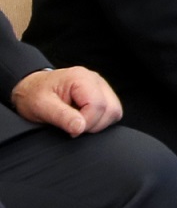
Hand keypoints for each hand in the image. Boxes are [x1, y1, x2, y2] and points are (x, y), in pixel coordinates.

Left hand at [9, 66, 123, 136]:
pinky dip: (100, 120)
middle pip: (111, 109)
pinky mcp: (103, 94)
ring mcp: (101, 86)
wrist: (31, 88)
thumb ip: (62, 116)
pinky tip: (84, 118)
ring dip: (98, 123)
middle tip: (73, 126)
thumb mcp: (41, 106)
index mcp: (80, 78)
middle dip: (93, 124)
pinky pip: (112, 111)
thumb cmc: (34, 94)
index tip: (70, 130)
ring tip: (77, 121)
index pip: (97, 105)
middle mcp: (95, 79)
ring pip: (114, 111)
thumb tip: (80, 127)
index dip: (86, 122)